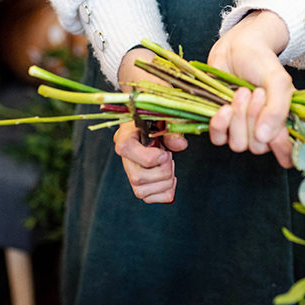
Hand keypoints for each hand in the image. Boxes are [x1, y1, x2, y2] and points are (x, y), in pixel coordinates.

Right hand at [114, 47, 188, 202]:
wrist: (151, 111)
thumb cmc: (158, 107)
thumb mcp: (166, 109)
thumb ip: (174, 124)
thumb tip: (180, 144)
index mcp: (126, 133)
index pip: (124, 149)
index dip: (148, 157)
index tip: (164, 153)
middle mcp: (125, 154)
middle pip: (136, 177)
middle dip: (162, 173)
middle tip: (171, 160)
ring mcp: (131, 168)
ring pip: (141, 190)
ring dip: (164, 183)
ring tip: (171, 167)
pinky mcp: (140, 179)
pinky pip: (147, 197)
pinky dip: (164, 193)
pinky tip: (171, 179)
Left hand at [207, 10, 294, 167]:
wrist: (238, 47)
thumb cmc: (262, 63)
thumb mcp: (278, 82)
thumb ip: (278, 109)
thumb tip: (266, 137)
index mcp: (282, 124)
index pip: (286, 154)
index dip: (281, 148)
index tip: (278, 132)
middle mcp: (262, 131)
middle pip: (258, 147)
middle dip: (255, 119)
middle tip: (256, 92)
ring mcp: (240, 128)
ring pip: (238, 144)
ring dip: (239, 118)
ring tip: (242, 92)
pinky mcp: (221, 124)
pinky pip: (218, 138)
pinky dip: (220, 124)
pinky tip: (224, 107)